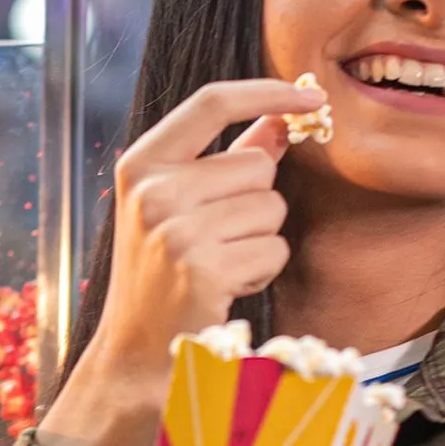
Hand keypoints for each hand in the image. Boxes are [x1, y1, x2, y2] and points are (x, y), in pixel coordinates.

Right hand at [38, 79, 323, 445]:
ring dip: (261, 240)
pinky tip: (228, 287)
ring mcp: (175, 230)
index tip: (311, 96)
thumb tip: (280, 119)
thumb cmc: (162, 275)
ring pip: (271, 208)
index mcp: (141, 163)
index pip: (211, 102)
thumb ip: (228, 159)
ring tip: (221, 264)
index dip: (267, 91)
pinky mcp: (203, 269)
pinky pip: (273, 248)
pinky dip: (262, 270)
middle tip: (221, 239)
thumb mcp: (180, 206)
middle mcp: (152, 191)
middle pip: (256, 165)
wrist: (134, 354)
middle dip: (258, 201)